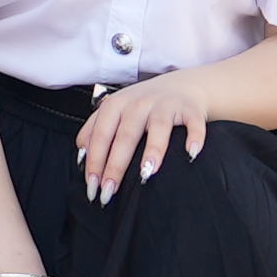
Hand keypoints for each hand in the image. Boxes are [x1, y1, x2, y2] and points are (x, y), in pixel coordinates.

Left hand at [76, 65, 211, 201]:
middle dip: (116, 165)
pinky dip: (194, 138)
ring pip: (158, 128)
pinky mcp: (191, 110)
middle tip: (110, 190)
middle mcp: (138, 104)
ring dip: (152, 150)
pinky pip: (194, 125)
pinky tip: (191, 154)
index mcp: (116, 105)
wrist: (180, 86)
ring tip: (146, 173)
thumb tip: (82, 156)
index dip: (95, 160)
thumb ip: (95, 129)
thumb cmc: (142, 104)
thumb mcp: (114, 110)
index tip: (92, 185)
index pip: (101, 135)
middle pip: (125, 136)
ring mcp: (165, 106)